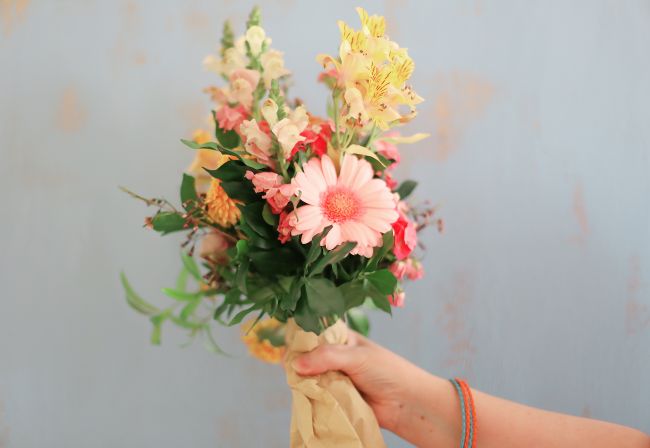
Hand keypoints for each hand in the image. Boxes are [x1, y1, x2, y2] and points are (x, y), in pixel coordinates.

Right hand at [291, 330, 431, 433]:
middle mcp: (335, 357)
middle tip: (291, 368)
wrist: (405, 403)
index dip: (300, 338)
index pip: (314, 333)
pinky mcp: (335, 398)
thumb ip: (326, 357)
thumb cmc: (387, 371)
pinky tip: (306, 397)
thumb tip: (296, 364)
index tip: (287, 344)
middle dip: (299, 362)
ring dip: (304, 381)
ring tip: (300, 383)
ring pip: (309, 377)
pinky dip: (310, 397)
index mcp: (342, 339)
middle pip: (307, 357)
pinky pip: (316, 396)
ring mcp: (334, 378)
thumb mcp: (356, 356)